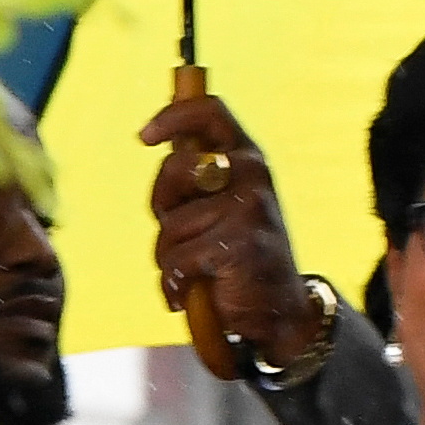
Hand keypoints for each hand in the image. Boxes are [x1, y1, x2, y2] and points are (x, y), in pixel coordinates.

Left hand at [134, 90, 329, 362]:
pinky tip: (191, 294)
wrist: (279, 312)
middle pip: (174, 168)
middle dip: (163, 205)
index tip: (145, 137)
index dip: (172, 117)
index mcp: (247, 158)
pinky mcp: (237, 243)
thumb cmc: (239, 258)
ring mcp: (247, 207)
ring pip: (170, 226)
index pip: (210, 112)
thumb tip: (157, 140)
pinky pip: (177, 259)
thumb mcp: (223, 207)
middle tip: (179, 233)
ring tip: (195, 273)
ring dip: (169, 258)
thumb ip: (196, 180)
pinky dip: (175, 285)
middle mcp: (251, 174)